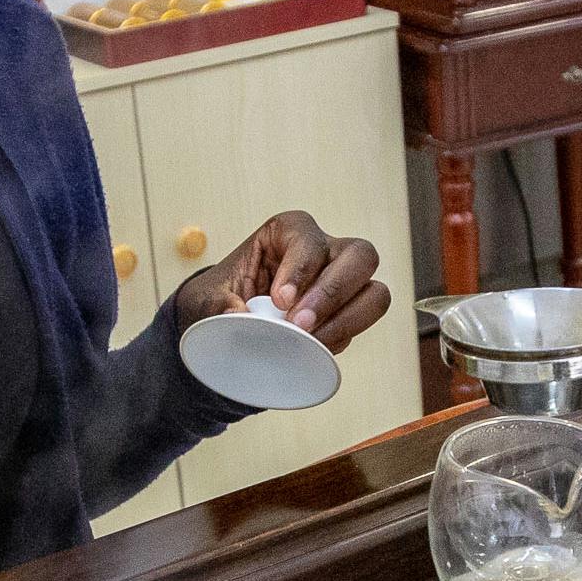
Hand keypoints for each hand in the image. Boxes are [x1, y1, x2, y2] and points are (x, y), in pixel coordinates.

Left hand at [172, 210, 389, 351]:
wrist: (226, 325)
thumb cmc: (220, 299)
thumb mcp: (206, 299)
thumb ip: (218, 305)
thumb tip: (238, 317)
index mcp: (289, 232)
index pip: (308, 240)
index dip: (299, 269)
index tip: (279, 301)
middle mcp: (325, 251)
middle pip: (359, 256)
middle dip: (332, 292)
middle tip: (300, 323)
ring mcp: (343, 283)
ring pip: (375, 292)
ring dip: (348, 318)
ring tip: (312, 341)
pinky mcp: (347, 312)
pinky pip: (363, 322)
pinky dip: (343, 336)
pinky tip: (314, 348)